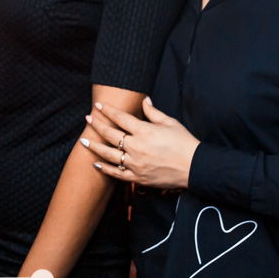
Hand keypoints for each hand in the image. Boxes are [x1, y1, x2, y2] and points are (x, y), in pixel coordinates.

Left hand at [83, 97, 199, 189]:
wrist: (194, 167)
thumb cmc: (184, 143)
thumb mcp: (170, 123)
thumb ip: (153, 112)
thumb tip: (144, 100)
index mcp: (144, 131)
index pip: (120, 118)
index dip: (108, 111)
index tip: (99, 106)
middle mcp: (137, 147)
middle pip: (111, 134)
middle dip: (97, 125)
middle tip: (87, 119)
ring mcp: (136, 163)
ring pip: (109, 154)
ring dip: (95, 146)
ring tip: (84, 140)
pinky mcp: (138, 177)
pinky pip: (117, 173)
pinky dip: (105, 168)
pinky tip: (96, 163)